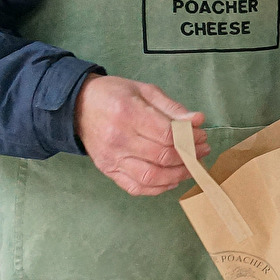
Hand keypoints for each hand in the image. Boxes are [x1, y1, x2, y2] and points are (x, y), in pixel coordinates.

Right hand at [74, 74, 208, 195]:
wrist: (78, 106)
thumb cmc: (114, 95)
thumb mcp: (144, 91)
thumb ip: (172, 108)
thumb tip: (198, 120)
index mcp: (128, 113)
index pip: (167, 135)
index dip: (190, 138)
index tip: (202, 136)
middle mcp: (118, 139)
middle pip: (162, 157)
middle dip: (189, 156)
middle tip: (201, 151)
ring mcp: (111, 158)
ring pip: (151, 176)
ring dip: (178, 175)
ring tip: (191, 167)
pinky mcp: (107, 171)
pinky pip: (136, 187)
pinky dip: (158, 188)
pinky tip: (172, 180)